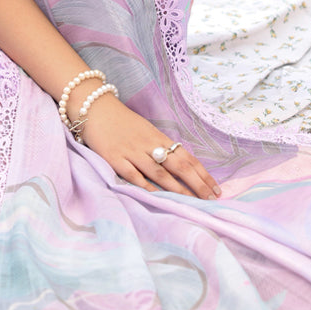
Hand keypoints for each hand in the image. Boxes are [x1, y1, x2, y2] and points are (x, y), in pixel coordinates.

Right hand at [75, 94, 221, 199]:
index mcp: (159, 137)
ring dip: (177, 188)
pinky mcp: (115, 159)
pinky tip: (158, 198)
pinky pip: (134, 175)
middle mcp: (149, 144)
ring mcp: (132, 152)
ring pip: (160, 172)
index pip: (187, 157)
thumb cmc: (121, 121)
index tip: (216, 188)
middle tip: (211, 198)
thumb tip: (180, 166)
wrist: (95, 107)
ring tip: (191, 202)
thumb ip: (160, 146)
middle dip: (197, 183)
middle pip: (179, 165)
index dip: (202, 173)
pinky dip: (147, 187)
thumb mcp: (146, 130)